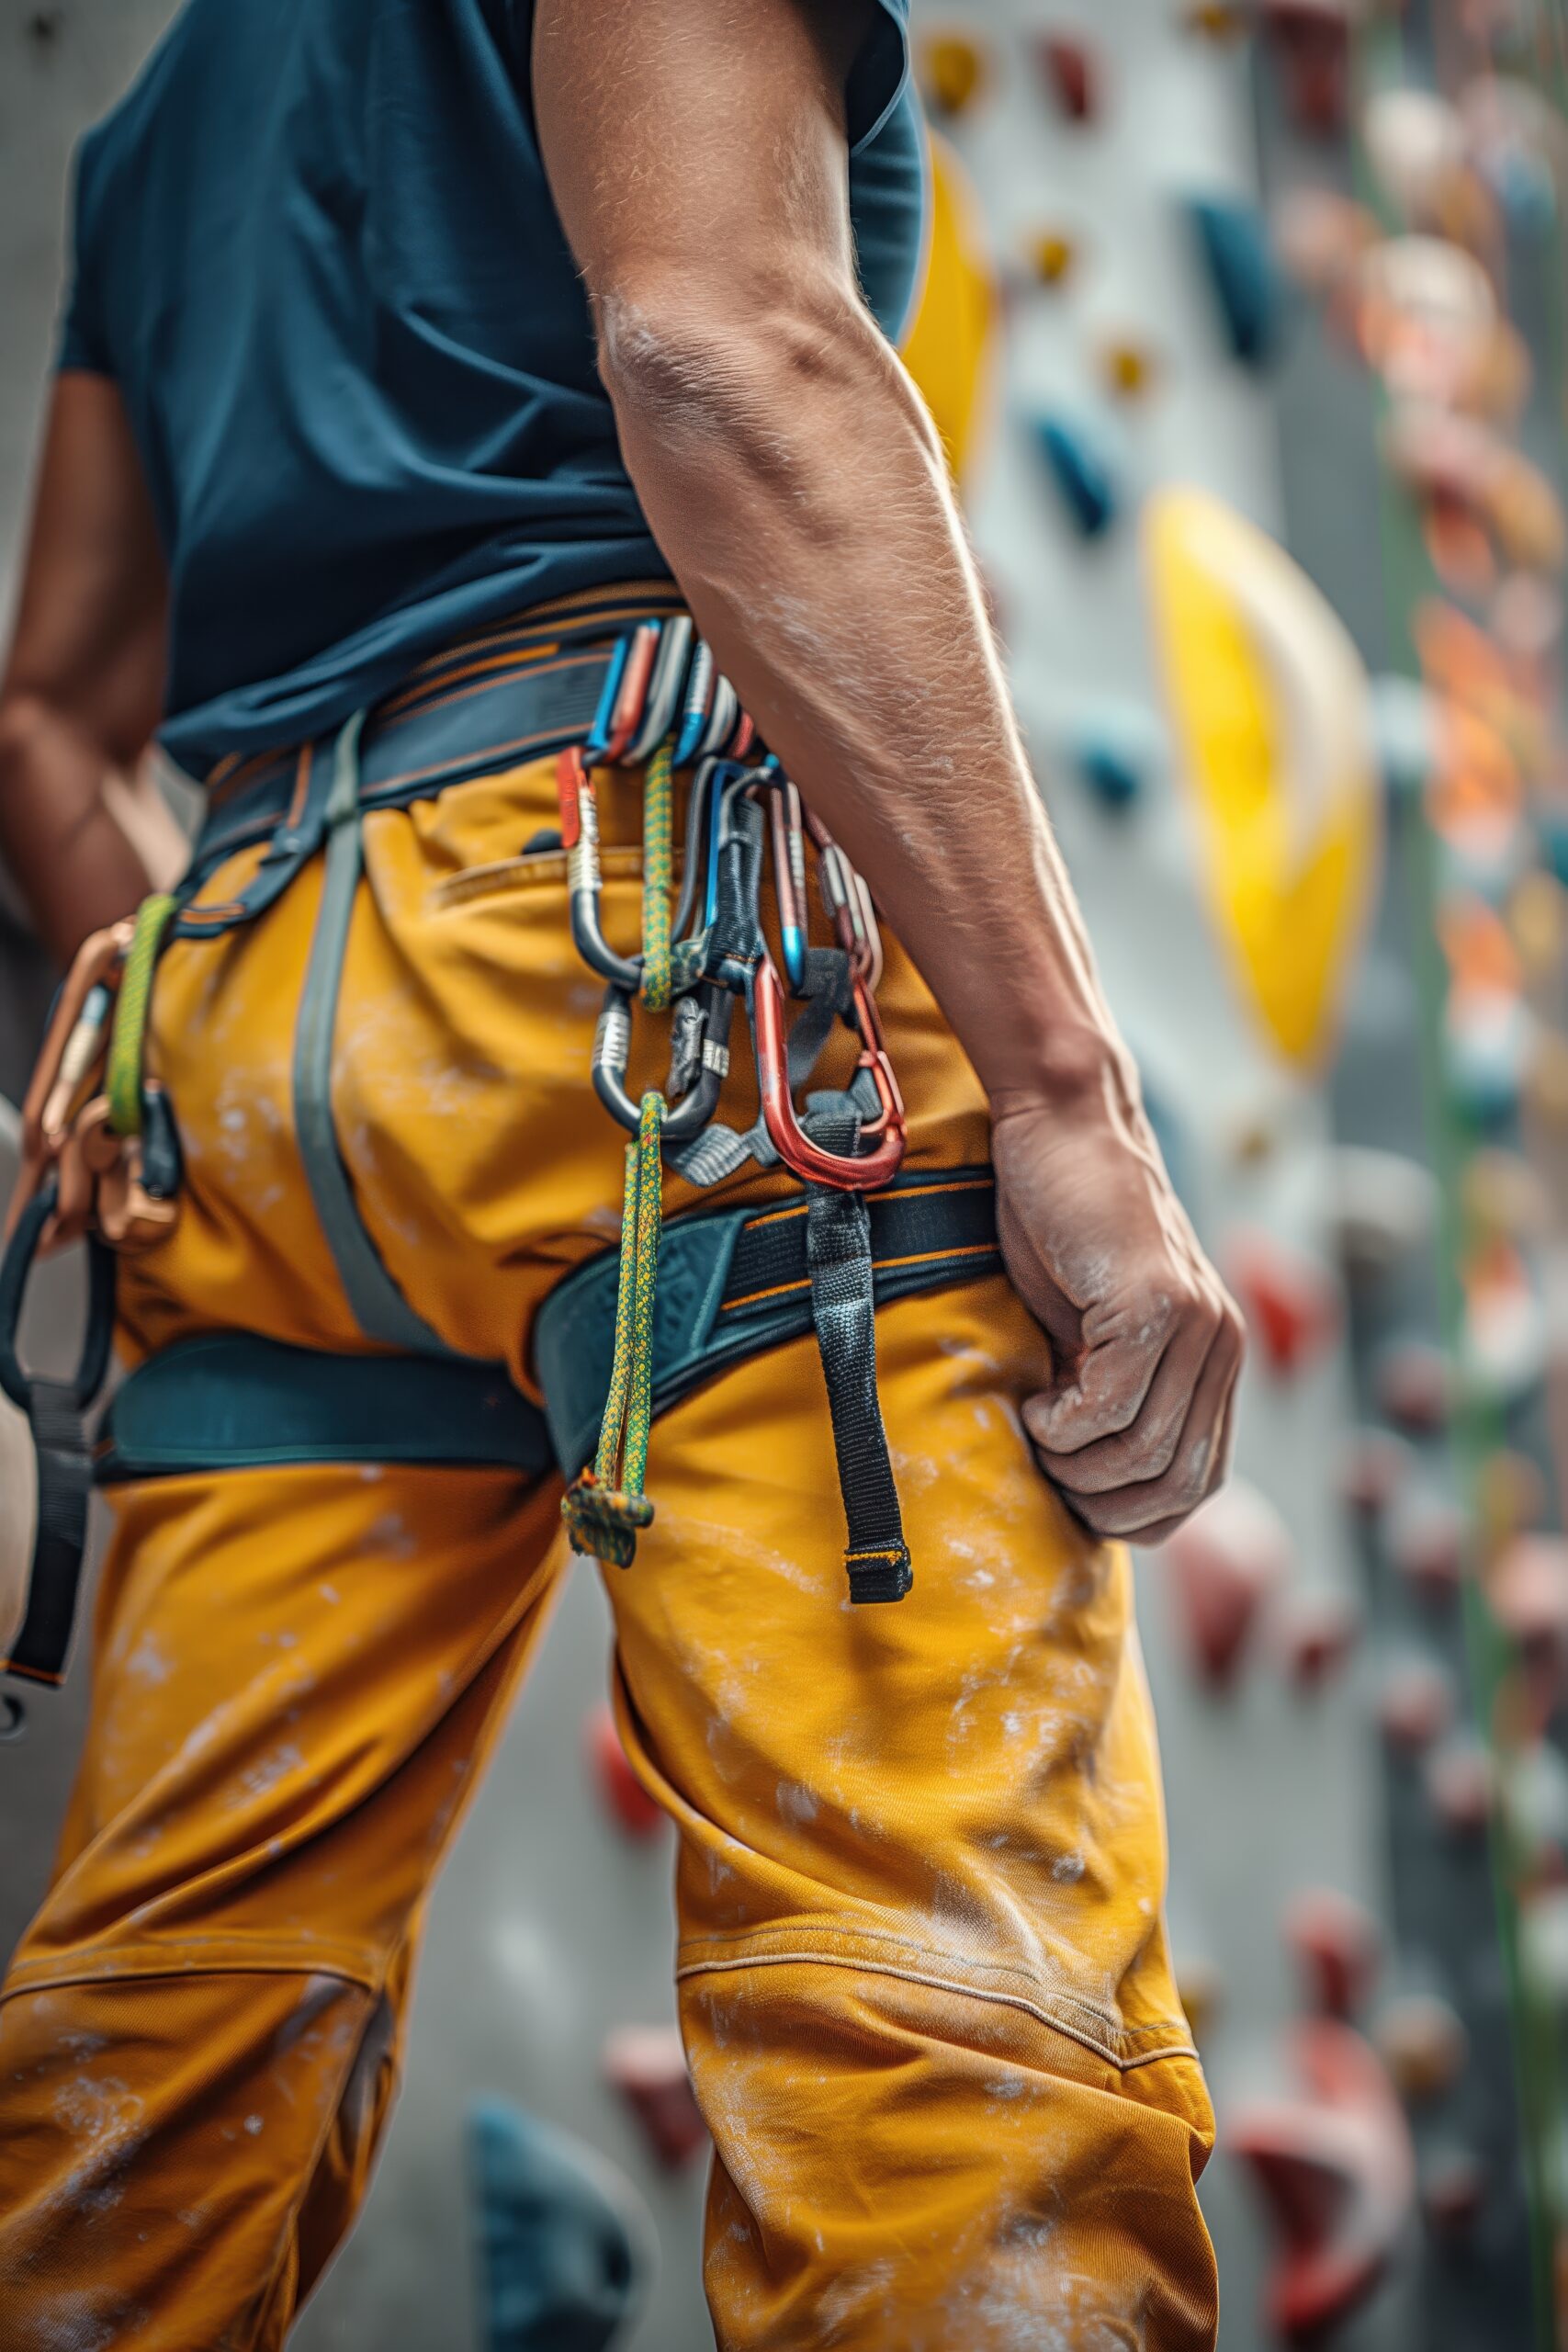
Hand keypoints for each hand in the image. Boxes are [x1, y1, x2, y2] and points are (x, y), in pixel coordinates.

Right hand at [991, 1080, 1243, 1544]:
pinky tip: (1035, 1403)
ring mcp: (1197, 1323)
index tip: (1071, 1501)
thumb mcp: (1090, 1330)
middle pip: (1179, 1483)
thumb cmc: (1061, 1223)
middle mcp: (1222, 1344)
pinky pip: (1110, 1406)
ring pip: (1145, 1452)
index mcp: (1215, 1358)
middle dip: (1103, 1504)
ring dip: (1075, 1465)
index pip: (1198, 1484)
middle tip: (1047, 1473)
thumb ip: (1110, 1391)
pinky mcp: (1155, 1303)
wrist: (1064, 1126)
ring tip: (1036, 1432)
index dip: (1135, 1517)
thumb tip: (1088, 1485)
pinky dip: (1062, 1426)